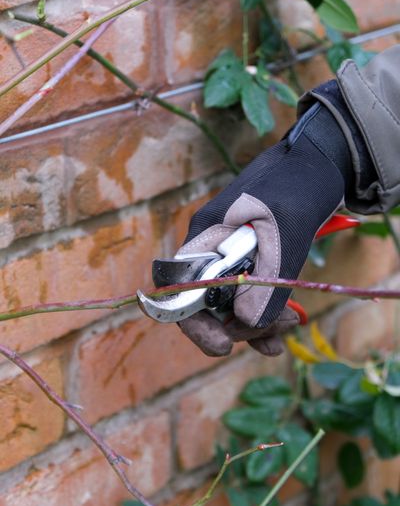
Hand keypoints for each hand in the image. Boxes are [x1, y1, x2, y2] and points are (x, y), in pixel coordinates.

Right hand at [170, 103, 352, 356]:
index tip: (222, 344)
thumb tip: (246, 325)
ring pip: (230, 306)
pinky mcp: (249, 261)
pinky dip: (263, 317)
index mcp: (206, 236)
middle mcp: (210, 250)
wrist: (320, 162)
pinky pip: (248, 298)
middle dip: (239, 326)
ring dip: (258, 323)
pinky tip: (281, 331)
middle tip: (279, 330)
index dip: (192, 321)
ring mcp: (229, 257)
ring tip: (292, 324)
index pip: (179, 288)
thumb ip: (267, 279)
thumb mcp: (286, 230)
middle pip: (207, 305)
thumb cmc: (298, 185)